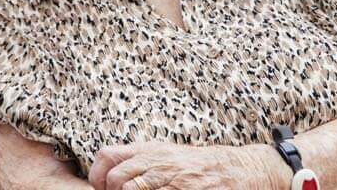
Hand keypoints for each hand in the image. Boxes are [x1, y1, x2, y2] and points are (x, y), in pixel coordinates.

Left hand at [87, 142, 285, 189]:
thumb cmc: (198, 164)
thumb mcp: (166, 154)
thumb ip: (139, 160)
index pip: (107, 157)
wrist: (239, 169)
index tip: (102, 189)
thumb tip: (107, 174)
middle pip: (118, 180)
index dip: (97, 177)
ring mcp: (173, 179)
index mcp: (149, 150)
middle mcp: (158, 162)